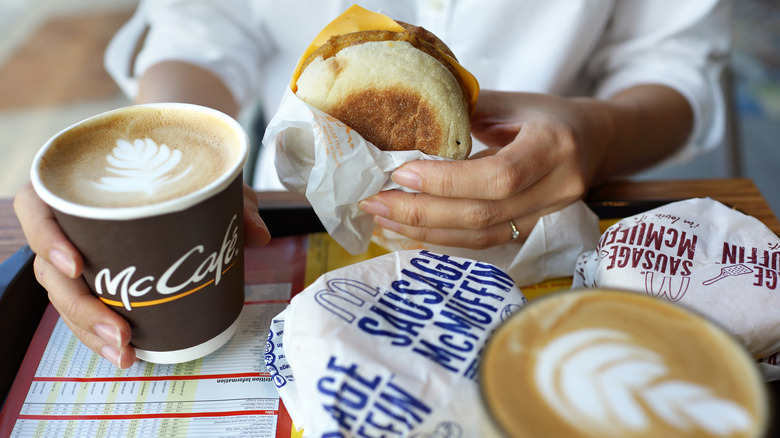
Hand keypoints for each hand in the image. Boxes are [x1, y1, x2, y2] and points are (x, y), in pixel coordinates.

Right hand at [13, 182, 270, 367]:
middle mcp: (66, 222)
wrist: (174, 165)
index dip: (46, 239)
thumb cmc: (174, 165)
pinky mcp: (95, 276)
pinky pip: (85, 306)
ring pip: (65, 298)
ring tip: (125, 353)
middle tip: (120, 333)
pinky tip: (127, 352)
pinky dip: (101, 332)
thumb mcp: (205, 174)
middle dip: (81, 309)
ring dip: (90, 331)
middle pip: (50, 270)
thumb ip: (232, 198)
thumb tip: (257, 234)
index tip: (77, 266)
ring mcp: (76, 252)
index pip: (35, 209)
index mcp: (74, 185)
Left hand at [358, 87, 691, 248]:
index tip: (401, 173)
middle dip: (422, 211)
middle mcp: (558, 187)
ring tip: (383, 218)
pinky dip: (443, 237)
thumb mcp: (511, 102)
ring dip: (425, 230)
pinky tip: (410, 230)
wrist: (594, 141)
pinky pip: (484, 241)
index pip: (499, 176)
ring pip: (481, 235)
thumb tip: (403, 127)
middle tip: (375, 202)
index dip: (447, 181)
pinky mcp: (533, 232)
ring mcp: (549, 216)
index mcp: (554, 146)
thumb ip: (463, 112)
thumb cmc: (546, 115)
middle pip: (484, 213)